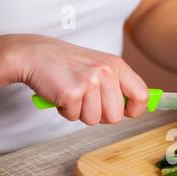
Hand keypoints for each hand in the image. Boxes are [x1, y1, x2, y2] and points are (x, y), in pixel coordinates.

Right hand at [0, 35, 147, 124]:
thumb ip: (119, 86)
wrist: (34, 54)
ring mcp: (89, 82)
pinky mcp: (72, 93)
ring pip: (95, 120)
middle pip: (116, 117)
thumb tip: (135, 109)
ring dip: (81, 113)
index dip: (135, 110)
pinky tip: (61, 95)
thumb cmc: (69, 65)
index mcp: (117, 66)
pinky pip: (75, 117)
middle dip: (101, 115)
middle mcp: (106, 72)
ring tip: (74, 94)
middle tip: (88, 100)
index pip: (142, 95)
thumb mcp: (101, 67)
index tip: (126, 112)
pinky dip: (66, 111)